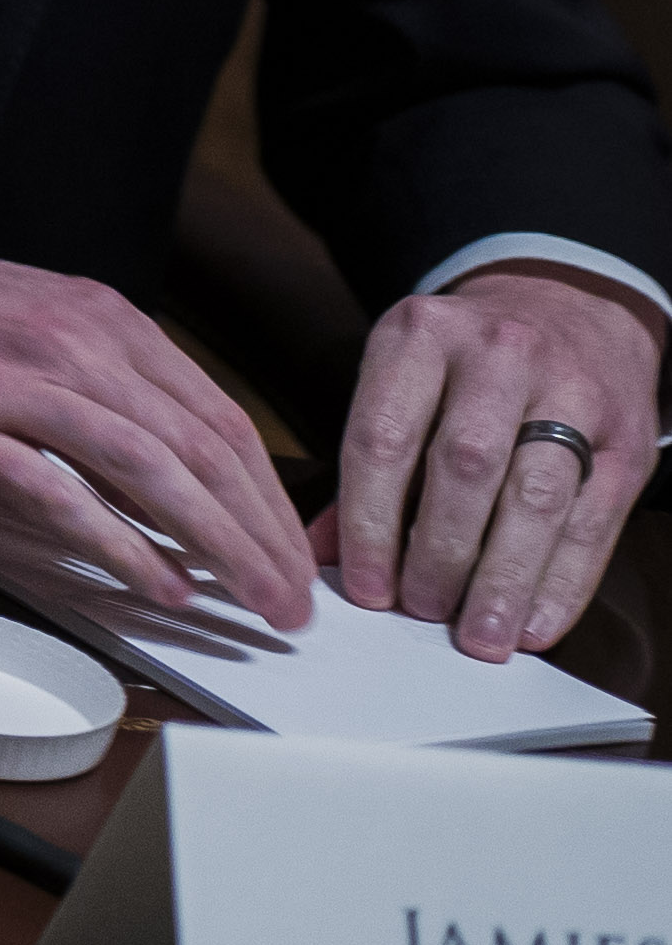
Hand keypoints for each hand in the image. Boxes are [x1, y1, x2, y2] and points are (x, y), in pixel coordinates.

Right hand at [0, 207, 319, 623]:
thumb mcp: (28, 327)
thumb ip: (98, 393)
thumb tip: (169, 493)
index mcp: (101, 318)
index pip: (219, 415)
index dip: (268, 493)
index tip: (292, 548)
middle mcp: (77, 340)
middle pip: (205, 447)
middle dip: (262, 533)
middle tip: (294, 599)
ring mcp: (24, 379)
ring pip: (155, 470)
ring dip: (218, 547)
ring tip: (254, 604)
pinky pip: (68, 494)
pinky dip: (126, 547)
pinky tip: (165, 586)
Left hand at [324, 263, 660, 657]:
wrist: (570, 309)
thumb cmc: (464, 367)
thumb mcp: (402, 383)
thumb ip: (365, 468)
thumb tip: (317, 556)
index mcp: (420, 335)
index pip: (383, 437)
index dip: (370, 523)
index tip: (364, 589)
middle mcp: (498, 354)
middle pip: (464, 467)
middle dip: (439, 553)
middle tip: (420, 613)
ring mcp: (571, 391)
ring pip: (535, 498)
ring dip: (503, 578)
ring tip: (478, 635)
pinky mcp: (627, 437)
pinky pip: (593, 522)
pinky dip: (562, 582)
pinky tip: (536, 624)